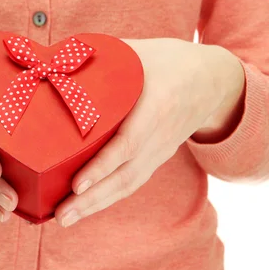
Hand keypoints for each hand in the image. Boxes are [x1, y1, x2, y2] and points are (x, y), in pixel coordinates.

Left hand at [54, 38, 245, 226]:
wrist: (214, 80)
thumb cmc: (170, 60)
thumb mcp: (140, 51)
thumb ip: (103, 57)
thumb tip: (54, 59)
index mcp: (157, 105)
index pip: (128, 143)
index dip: (102, 165)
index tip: (77, 183)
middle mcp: (160, 135)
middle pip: (126, 175)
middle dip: (92, 199)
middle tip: (60, 215)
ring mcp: (161, 150)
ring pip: (129, 184)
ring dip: (96, 205)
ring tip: (65, 218)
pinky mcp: (158, 157)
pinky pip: (133, 181)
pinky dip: (109, 197)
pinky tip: (86, 207)